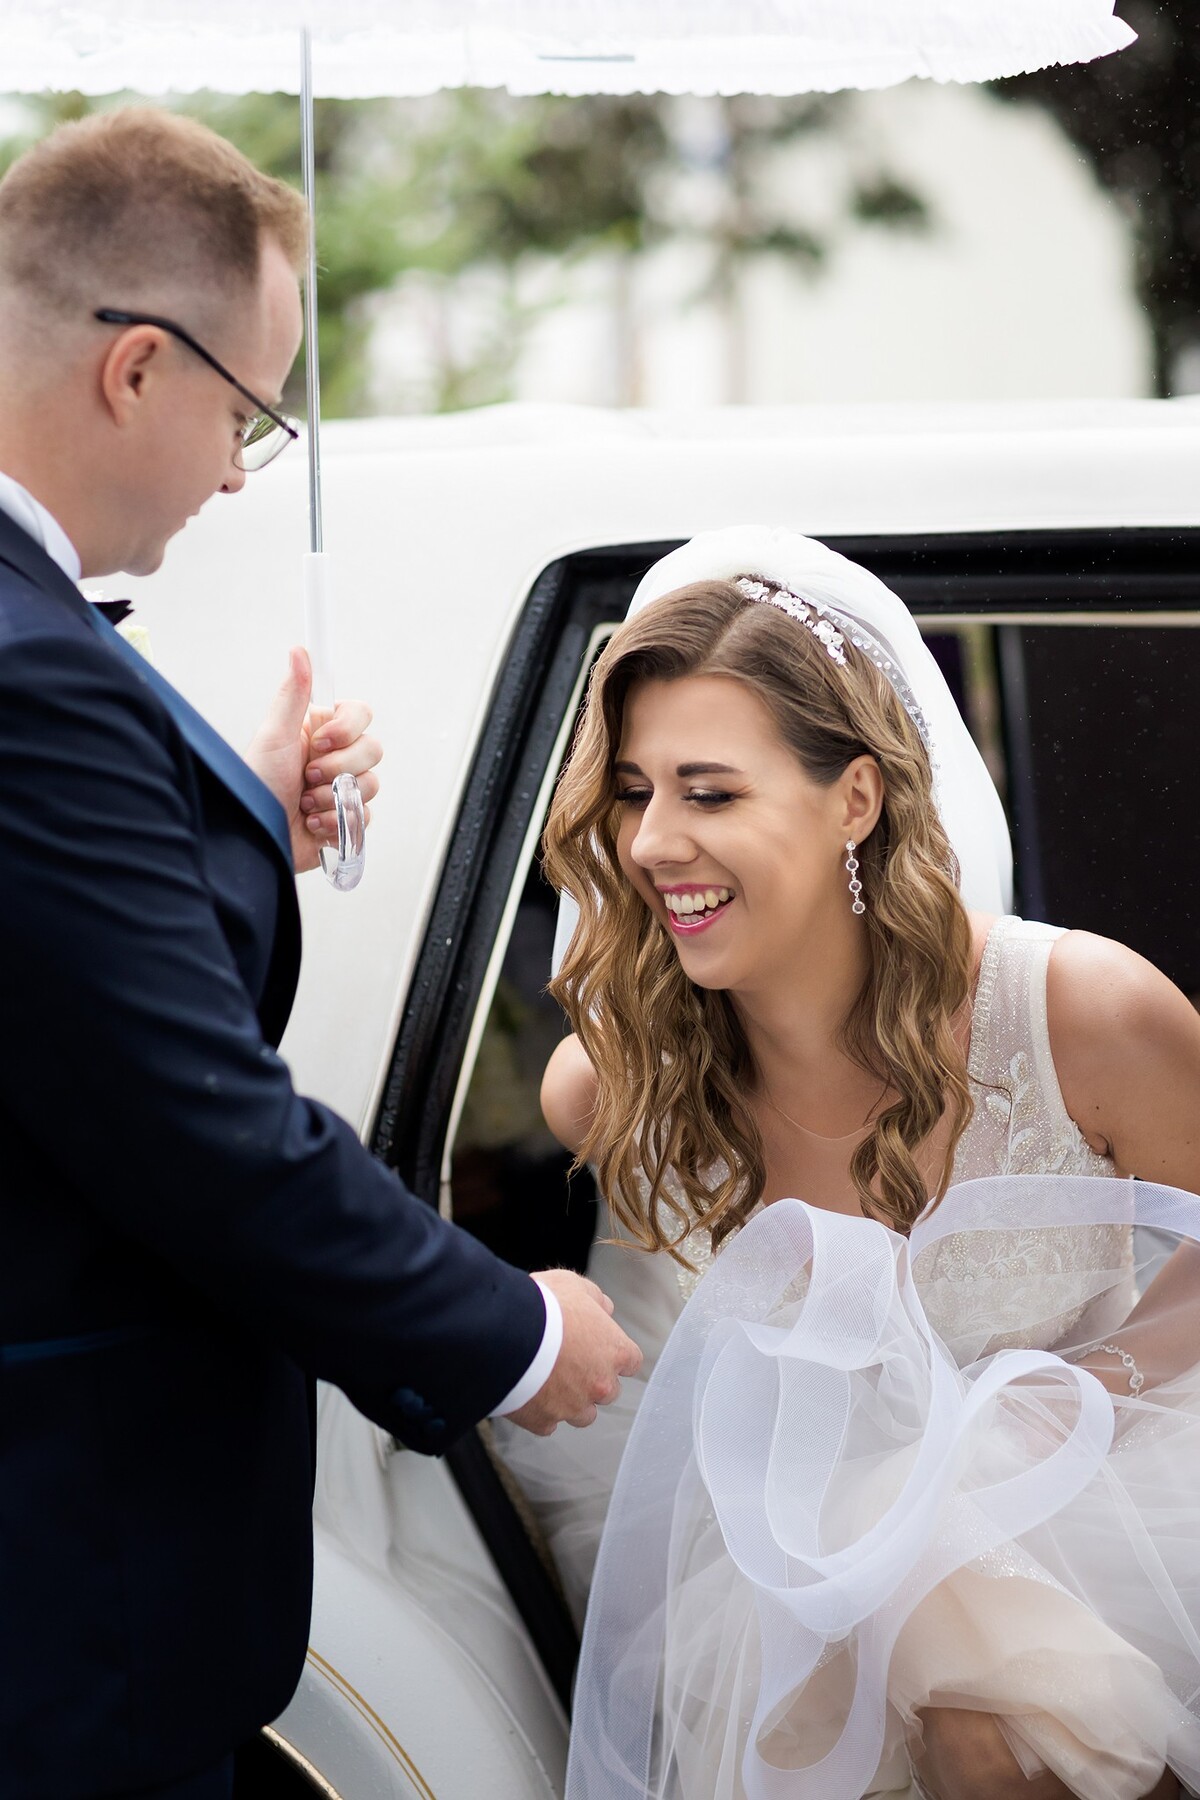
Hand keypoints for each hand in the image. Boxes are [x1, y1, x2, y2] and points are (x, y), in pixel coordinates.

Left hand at [244, 647, 382, 872]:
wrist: (252, 840)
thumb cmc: (255, 786)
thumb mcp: (273, 736)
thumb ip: (293, 695)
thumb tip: (299, 651)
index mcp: (319, 732)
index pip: (360, 714)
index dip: (347, 729)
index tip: (320, 741)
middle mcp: (334, 757)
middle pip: (372, 749)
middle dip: (338, 768)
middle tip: (305, 777)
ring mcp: (342, 789)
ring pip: (372, 784)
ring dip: (333, 797)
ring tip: (304, 805)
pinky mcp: (346, 820)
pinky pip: (364, 816)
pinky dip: (336, 822)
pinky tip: (311, 825)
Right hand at [506, 1269, 642, 1436]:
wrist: (503, 1334)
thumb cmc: (542, 1307)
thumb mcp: (573, 1285)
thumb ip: (595, 1299)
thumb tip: (605, 1308)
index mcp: (615, 1351)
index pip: (631, 1361)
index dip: (613, 1354)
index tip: (598, 1348)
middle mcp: (601, 1385)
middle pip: (608, 1391)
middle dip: (592, 1379)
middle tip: (567, 1361)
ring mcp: (573, 1407)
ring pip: (582, 1415)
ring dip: (571, 1401)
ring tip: (547, 1380)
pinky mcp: (544, 1421)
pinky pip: (548, 1423)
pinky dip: (540, 1411)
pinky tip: (528, 1391)